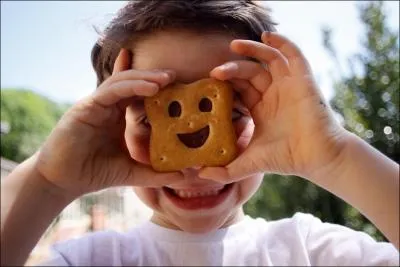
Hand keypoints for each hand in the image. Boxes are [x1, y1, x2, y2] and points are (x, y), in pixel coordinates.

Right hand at [35, 49, 182, 198]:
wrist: (64, 181)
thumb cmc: (95, 173)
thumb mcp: (132, 172)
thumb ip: (156, 172)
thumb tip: (184, 175)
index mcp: (118, 116)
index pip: (139, 94)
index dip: (156, 86)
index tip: (178, 84)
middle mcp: (109, 106)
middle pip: (133, 83)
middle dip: (153, 77)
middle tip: (175, 75)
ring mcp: (97, 104)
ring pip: (123, 82)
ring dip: (145, 77)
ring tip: (166, 78)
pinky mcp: (86, 107)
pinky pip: (111, 91)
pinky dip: (131, 86)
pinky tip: (150, 87)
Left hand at [200, 32, 348, 182]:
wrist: (317, 158)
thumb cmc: (286, 159)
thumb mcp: (249, 163)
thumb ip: (226, 170)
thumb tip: (200, 173)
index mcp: (261, 109)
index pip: (240, 89)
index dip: (226, 84)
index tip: (209, 82)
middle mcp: (274, 94)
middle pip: (250, 73)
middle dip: (232, 69)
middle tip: (215, 71)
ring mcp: (289, 85)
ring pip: (268, 60)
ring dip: (252, 49)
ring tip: (233, 45)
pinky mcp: (304, 79)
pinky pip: (293, 55)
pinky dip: (282, 43)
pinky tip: (267, 35)